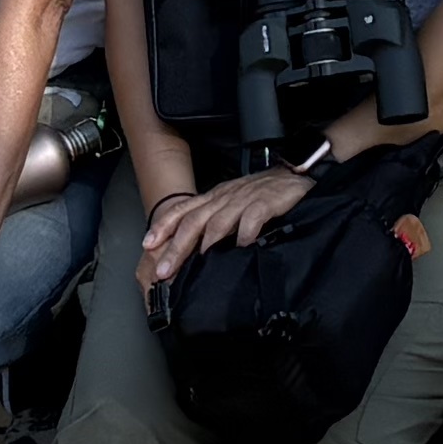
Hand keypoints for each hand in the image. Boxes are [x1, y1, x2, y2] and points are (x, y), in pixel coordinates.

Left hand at [135, 161, 317, 294]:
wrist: (294, 174)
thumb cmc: (263, 193)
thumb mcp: (233, 204)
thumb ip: (215, 223)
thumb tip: (194, 252)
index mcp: (214, 198)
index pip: (182, 210)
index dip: (163, 227)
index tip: (148, 246)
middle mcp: (224, 197)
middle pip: (194, 221)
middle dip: (176, 246)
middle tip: (165, 269)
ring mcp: (244, 199)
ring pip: (218, 221)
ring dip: (205, 244)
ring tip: (197, 264)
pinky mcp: (266, 201)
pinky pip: (252, 218)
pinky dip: (245, 234)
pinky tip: (242, 248)